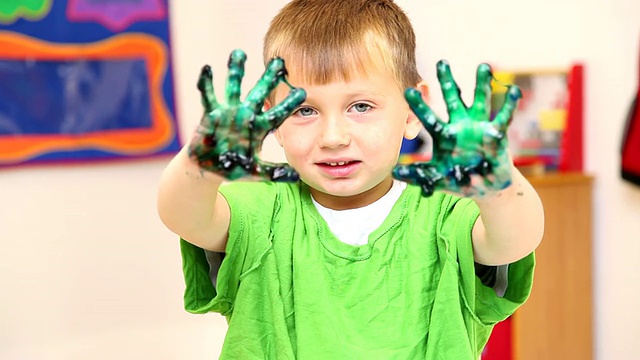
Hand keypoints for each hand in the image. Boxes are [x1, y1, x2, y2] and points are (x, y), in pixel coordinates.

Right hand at [188, 49, 305, 180]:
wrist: (210, 168)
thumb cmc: (235, 168)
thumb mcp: (257, 172)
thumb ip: (274, 173)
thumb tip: (296, 177)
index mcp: (260, 128)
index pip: (278, 114)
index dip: (289, 104)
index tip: (303, 91)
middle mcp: (246, 115)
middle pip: (259, 93)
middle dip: (268, 78)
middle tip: (279, 61)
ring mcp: (228, 113)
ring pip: (234, 87)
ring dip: (235, 71)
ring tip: (238, 52)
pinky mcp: (210, 114)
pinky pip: (208, 96)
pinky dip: (207, 83)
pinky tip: (207, 68)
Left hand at [393, 60, 521, 196]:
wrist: (484, 188)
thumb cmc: (459, 179)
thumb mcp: (437, 178)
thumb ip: (418, 175)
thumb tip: (395, 173)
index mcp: (444, 135)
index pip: (429, 117)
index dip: (419, 105)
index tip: (408, 90)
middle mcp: (460, 125)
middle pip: (453, 99)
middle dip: (448, 81)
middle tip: (441, 62)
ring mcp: (479, 127)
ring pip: (480, 101)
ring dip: (482, 84)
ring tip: (483, 66)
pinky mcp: (497, 134)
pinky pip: (504, 117)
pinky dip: (510, 105)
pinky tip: (514, 91)